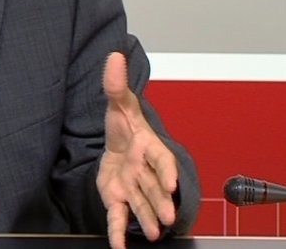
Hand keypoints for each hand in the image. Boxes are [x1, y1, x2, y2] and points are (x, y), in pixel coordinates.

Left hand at [97, 52, 178, 248]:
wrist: (116, 144)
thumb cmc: (125, 126)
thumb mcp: (119, 103)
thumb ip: (116, 84)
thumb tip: (114, 56)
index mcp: (149, 147)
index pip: (162, 160)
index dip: (166, 172)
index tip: (171, 183)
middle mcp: (144, 170)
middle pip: (155, 188)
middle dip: (162, 203)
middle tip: (170, 218)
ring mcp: (133, 186)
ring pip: (142, 205)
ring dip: (149, 220)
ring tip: (154, 233)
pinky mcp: (118, 198)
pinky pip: (119, 216)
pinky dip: (118, 232)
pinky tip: (119, 247)